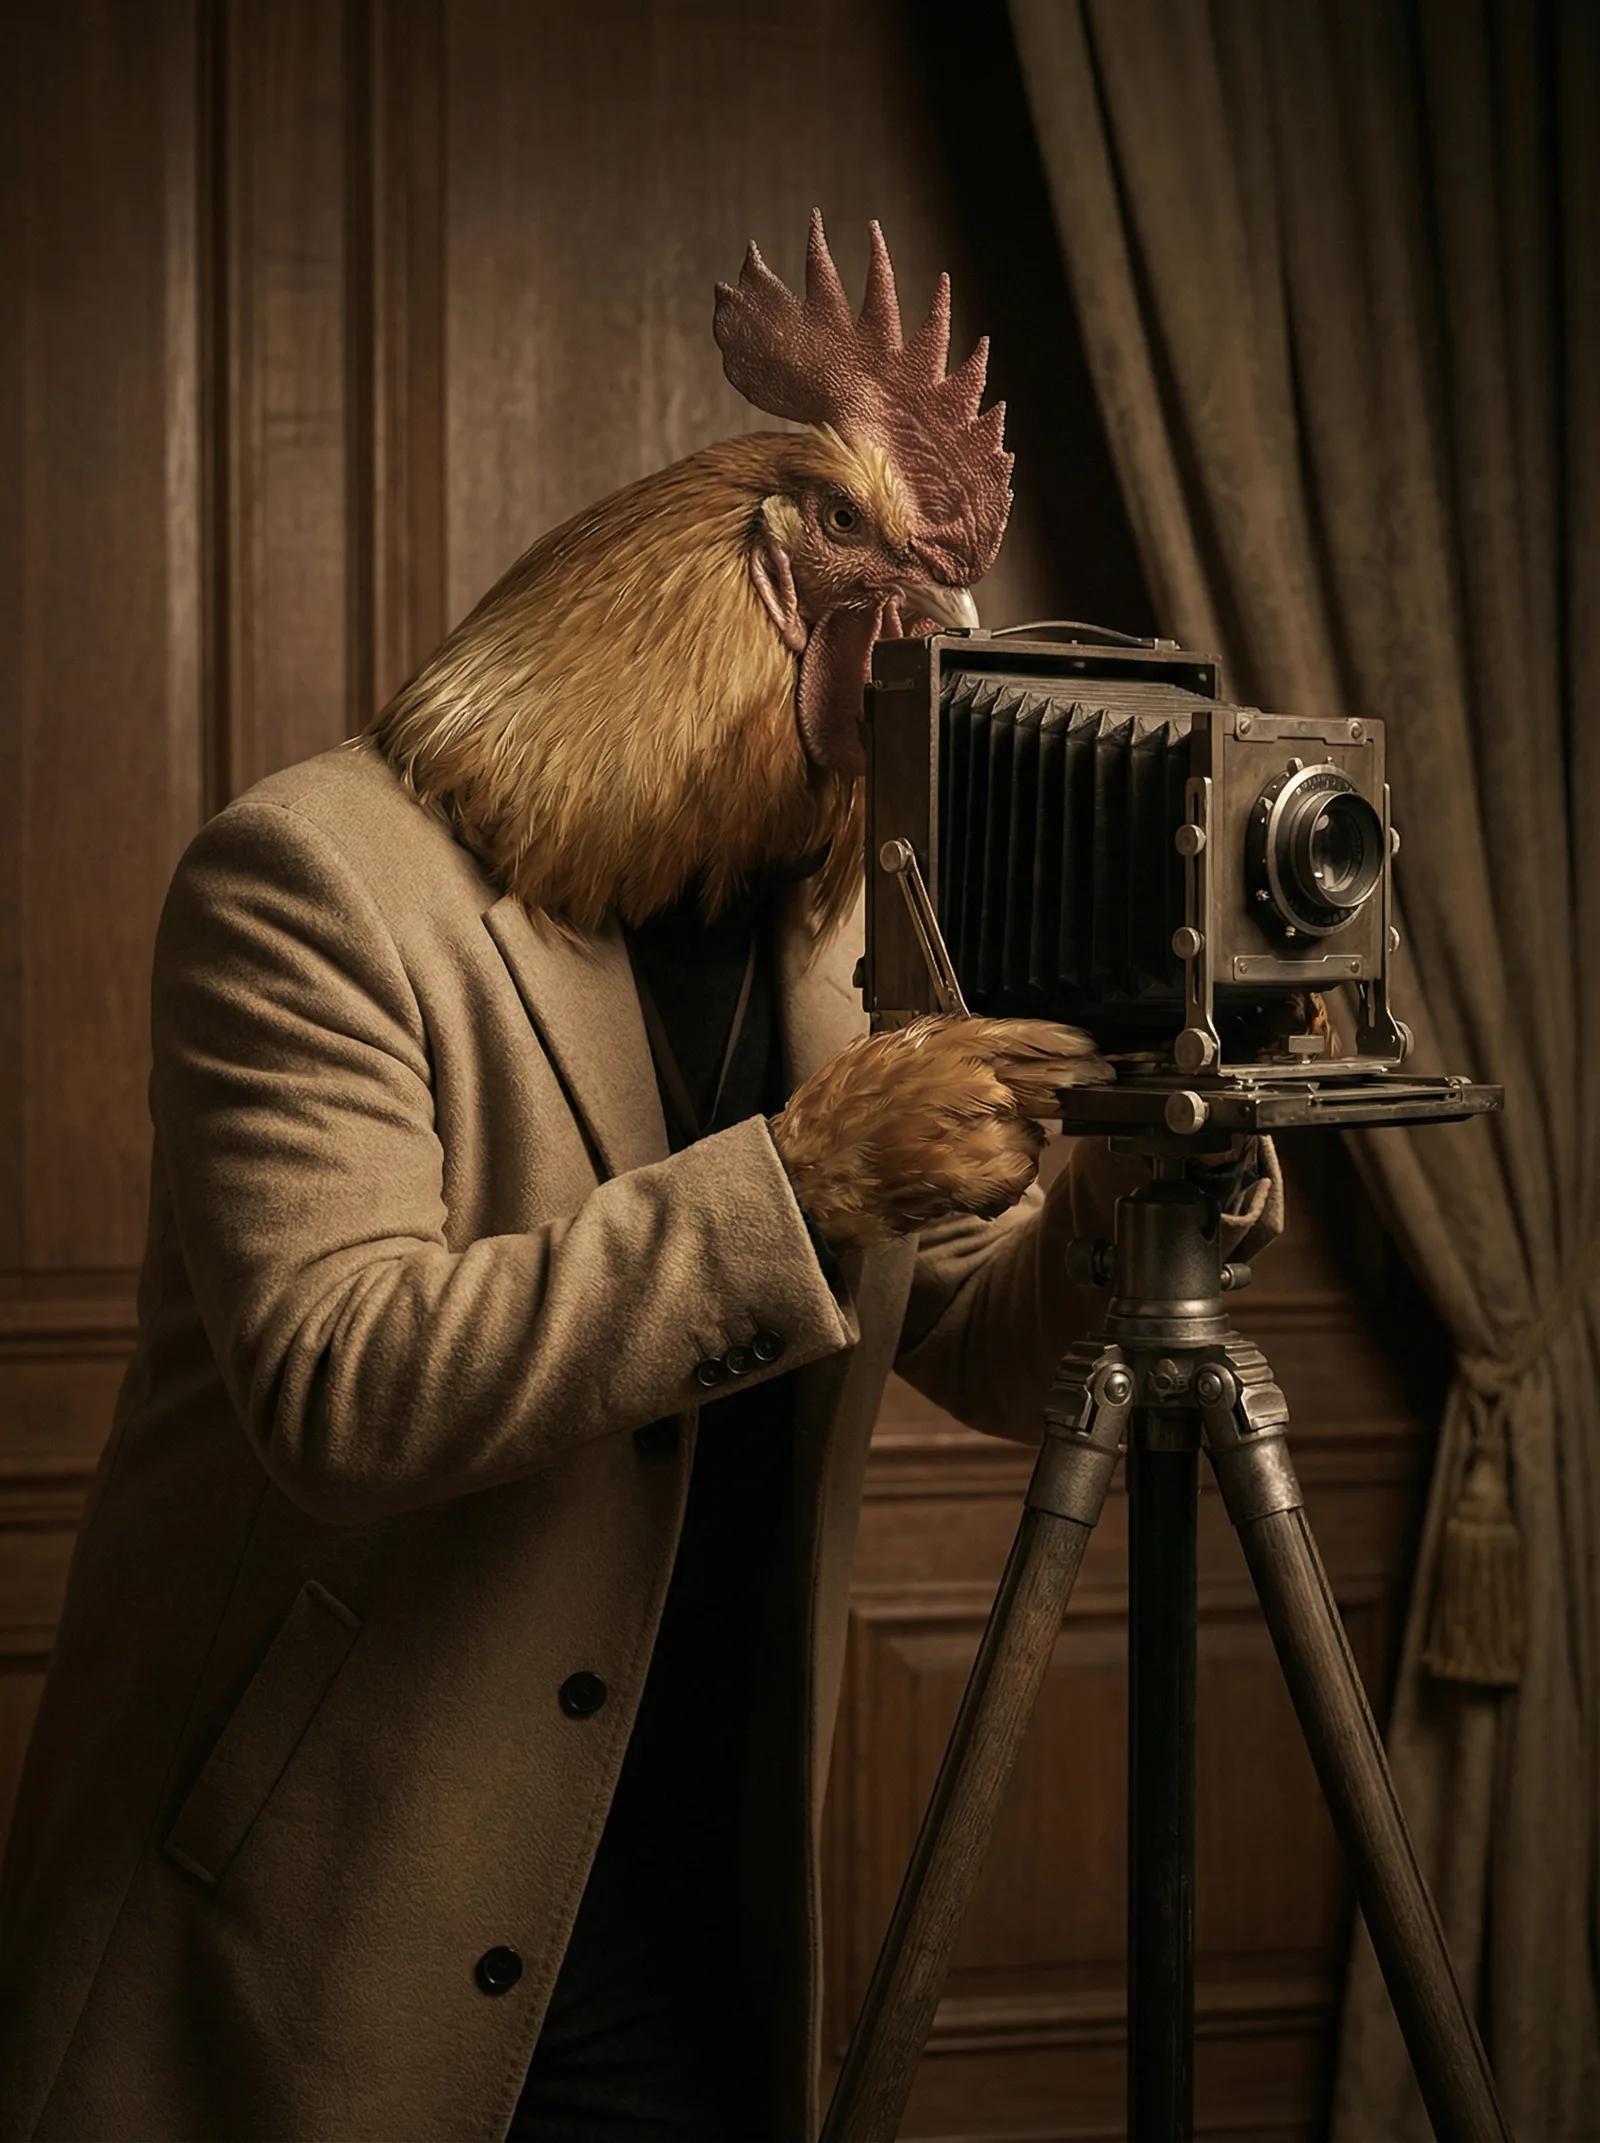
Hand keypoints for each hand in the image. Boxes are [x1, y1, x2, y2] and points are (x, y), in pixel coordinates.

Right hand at [770, 1015, 1110, 1246]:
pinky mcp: (966, 1173)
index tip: (1089, 1054)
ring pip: (1031, 1137)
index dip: (1066, 1046)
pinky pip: (1013, 1179)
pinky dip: (996, 1190)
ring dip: (1012, 1153)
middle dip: (1064, 1094)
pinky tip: (968, 1190)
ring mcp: (968, 1126)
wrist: (805, 1175)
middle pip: (1048, 1082)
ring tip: (966, 1160)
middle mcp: (965, 1076)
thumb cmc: (834, 1120)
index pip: (1028, 1035)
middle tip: (1074, 1100)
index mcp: (944, 1042)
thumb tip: (990, 1058)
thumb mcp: (884, 1055)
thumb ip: (941, 1052)